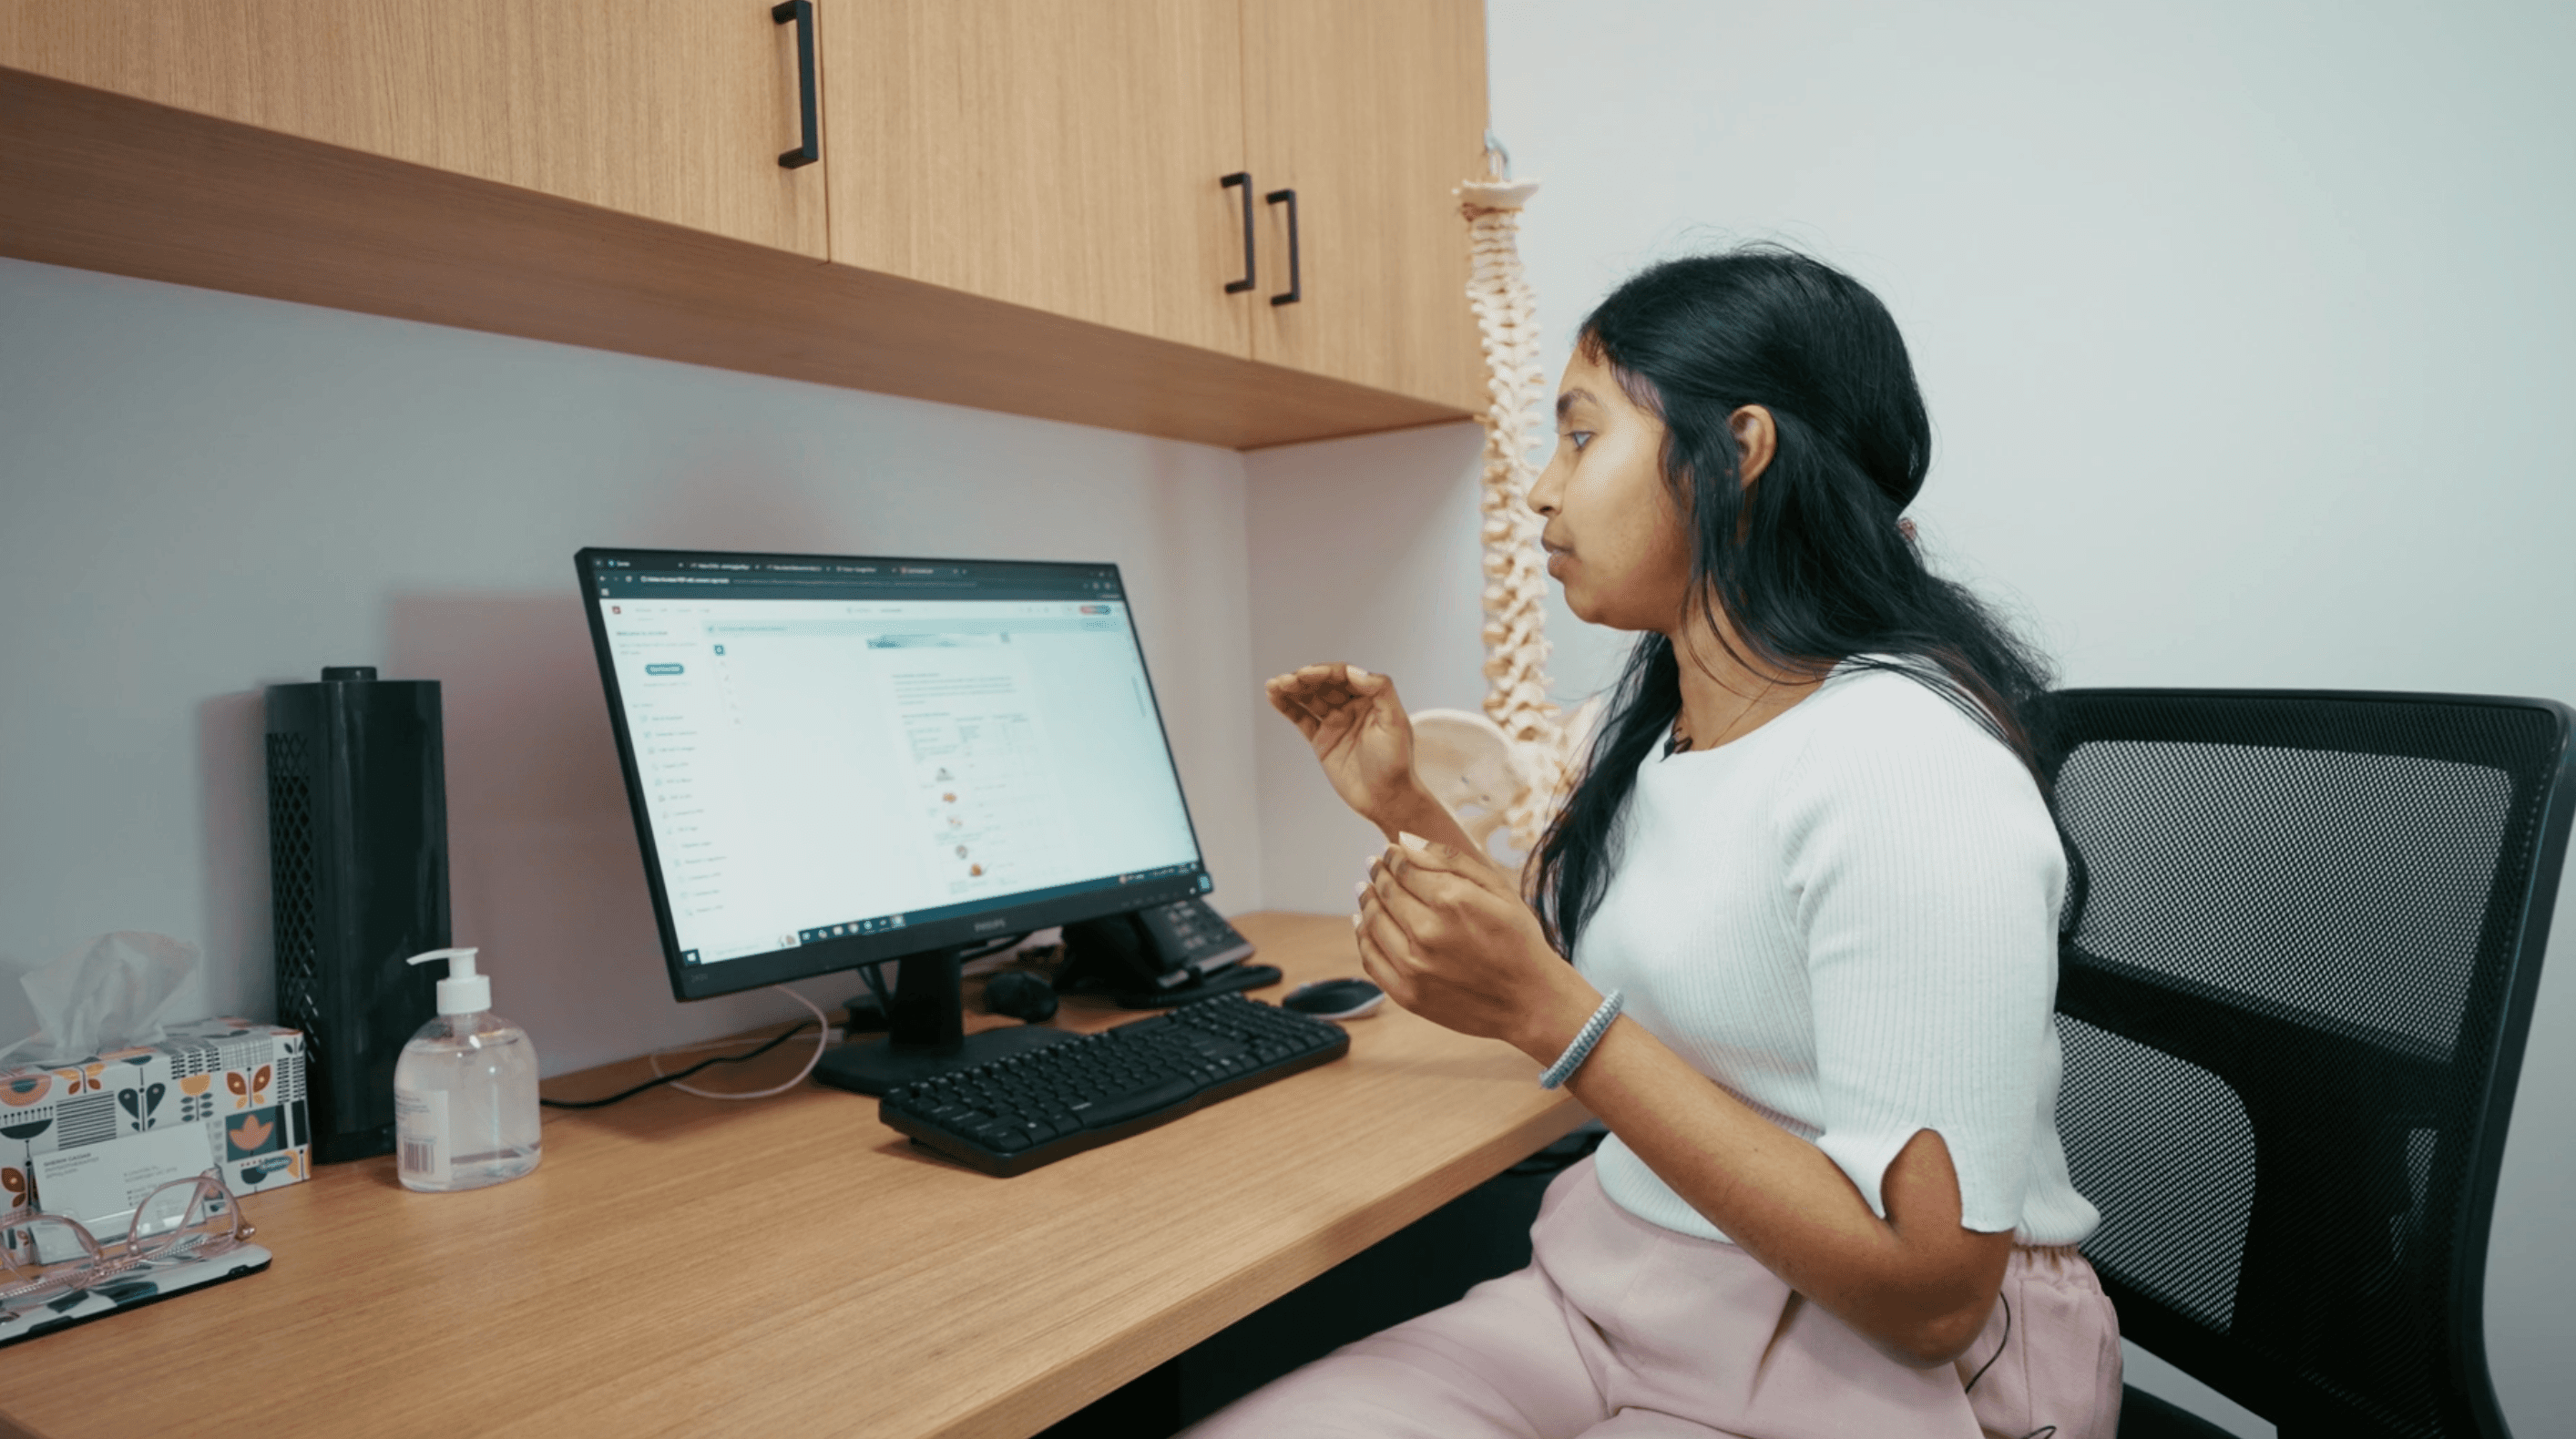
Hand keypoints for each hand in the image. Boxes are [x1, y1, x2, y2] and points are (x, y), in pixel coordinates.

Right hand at [1266, 663, 1423, 831]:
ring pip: (1309, 700)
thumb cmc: (1396, 762)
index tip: (1307, 673)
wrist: (1386, 799)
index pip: (1344, 676)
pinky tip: (1274, 697)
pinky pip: (1302, 719)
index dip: (1324, 672)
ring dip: (1291, 690)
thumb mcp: (1395, 722)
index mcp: (1371, 698)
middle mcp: (1352, 707)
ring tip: (1274, 685)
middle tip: (1287, 680)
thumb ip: (1380, 690)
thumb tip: (1353, 670)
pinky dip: (1287, 707)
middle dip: (1304, 680)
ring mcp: (1335, 723)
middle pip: (1323, 685)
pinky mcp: (1322, 741)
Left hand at [1354, 835, 1598, 1060]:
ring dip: (1366, 900)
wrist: (1530, 1002)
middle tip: (1375, 866)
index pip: (1403, 868)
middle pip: (1385, 892)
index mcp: (1452, 900)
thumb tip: (1405, 841)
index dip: (1392, 856)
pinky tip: (1365, 923)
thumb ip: (1451, 860)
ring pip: (1372, 921)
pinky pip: (1371, 957)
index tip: (1389, 852)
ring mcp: (1413, 966)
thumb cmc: (1519, 941)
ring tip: (1366, 890)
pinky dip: (1363, 935)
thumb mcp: (1498, 890)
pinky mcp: (1407, 993)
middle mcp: (1427, 932)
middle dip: (1378, 874)